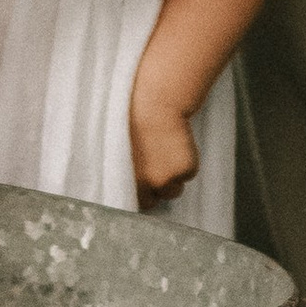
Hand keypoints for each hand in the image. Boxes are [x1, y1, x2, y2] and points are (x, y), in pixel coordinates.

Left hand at [129, 91, 199, 208]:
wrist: (154, 104)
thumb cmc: (132, 119)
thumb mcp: (117, 150)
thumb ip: (122, 171)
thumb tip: (128, 184)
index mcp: (122, 181)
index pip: (132, 202)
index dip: (139, 194)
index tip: (142, 187)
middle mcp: (145, 185)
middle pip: (153, 202)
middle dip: (155, 190)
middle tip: (157, 169)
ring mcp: (166, 180)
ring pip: (173, 191)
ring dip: (172, 178)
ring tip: (166, 153)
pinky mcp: (185, 171)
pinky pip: (188, 175)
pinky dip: (187, 164)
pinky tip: (178, 145)